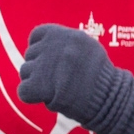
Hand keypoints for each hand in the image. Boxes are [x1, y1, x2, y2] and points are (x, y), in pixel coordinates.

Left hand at [17, 25, 133, 133]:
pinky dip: (32, 96)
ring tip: (58, 87)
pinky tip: (49, 97)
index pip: (37, 36)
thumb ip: (64, 42)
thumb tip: (37, 44)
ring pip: (25, 72)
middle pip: (30, 55)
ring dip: (36, 81)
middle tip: (61, 78)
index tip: (55, 61)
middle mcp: (55, 46)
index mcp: (66, 34)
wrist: (110, 99)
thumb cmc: (98, 75)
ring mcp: (46, 66)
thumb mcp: (87, 47)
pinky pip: (23, 91)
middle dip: (40, 67)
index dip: (43, 49)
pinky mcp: (39, 86)